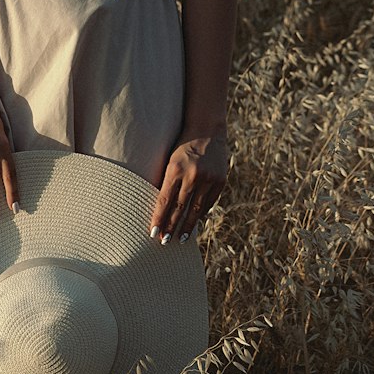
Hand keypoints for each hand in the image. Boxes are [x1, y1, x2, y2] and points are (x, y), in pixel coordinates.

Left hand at [150, 131, 228, 245]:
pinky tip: (194, 223)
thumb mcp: (169, 160)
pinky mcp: (220, 181)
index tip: (153, 233)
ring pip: (196, 209)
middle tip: (164, 242)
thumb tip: (159, 209)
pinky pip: (209, 203)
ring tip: (180, 239)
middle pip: (180, 208)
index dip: (159, 218)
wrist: (207, 131)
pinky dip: (200, 214)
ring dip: (187, 226)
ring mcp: (208, 179)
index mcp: (175, 169)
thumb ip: (166, 181)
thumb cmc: (181, 146)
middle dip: (171, 226)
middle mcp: (193, 175)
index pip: (164, 200)